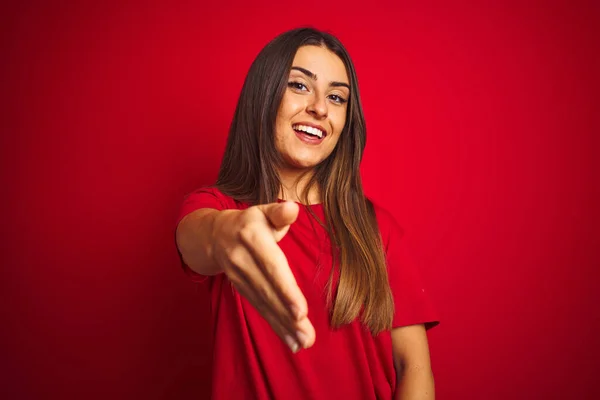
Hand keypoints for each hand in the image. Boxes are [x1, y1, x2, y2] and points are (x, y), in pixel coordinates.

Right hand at [211, 201, 314, 351]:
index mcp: (251, 236)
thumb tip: (293, 209)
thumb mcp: (263, 212)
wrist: (214, 234)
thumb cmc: (251, 222)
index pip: (271, 266)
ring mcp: (238, 276)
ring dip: (283, 326)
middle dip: (287, 316)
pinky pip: (258, 308)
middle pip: (267, 291)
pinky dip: (275, 326)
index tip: (301, 311)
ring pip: (263, 304)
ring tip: (303, 342)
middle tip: (307, 336)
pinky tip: (291, 341)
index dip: (285, 289)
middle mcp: (242, 259)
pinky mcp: (240, 288)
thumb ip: (280, 212)